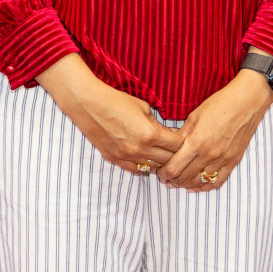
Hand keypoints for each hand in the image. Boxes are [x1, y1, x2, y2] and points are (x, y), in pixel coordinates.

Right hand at [37, 55, 183, 174]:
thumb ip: (157, 123)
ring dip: (159, 163)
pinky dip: (144, 166)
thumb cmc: (117, 101)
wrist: (89, 104)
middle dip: (174, 155)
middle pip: (167, 161)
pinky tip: (147, 159)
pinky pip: (135, 170)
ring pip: (152, 168)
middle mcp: (139, 149)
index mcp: (150, 134)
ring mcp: (126, 157)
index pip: (176, 146)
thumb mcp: (144, 107)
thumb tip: (168, 133)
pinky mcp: (114, 159)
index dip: (182, 143)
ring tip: (163, 156)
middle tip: (176, 150)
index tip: (183, 139)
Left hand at [158, 70, 272, 190]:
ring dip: (186, 185)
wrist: (247, 102)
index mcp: (196, 142)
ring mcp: (222, 160)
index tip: (160, 172)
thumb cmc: (220, 104)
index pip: (174, 168)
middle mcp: (209, 154)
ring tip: (178, 183)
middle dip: (172, 180)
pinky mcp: (233, 161)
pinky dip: (205, 187)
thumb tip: (170, 145)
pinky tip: (196, 187)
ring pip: (200, 182)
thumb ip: (182, 134)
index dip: (164, 173)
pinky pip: (218, 181)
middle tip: (166, 179)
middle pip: (185, 178)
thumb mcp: (195, 116)